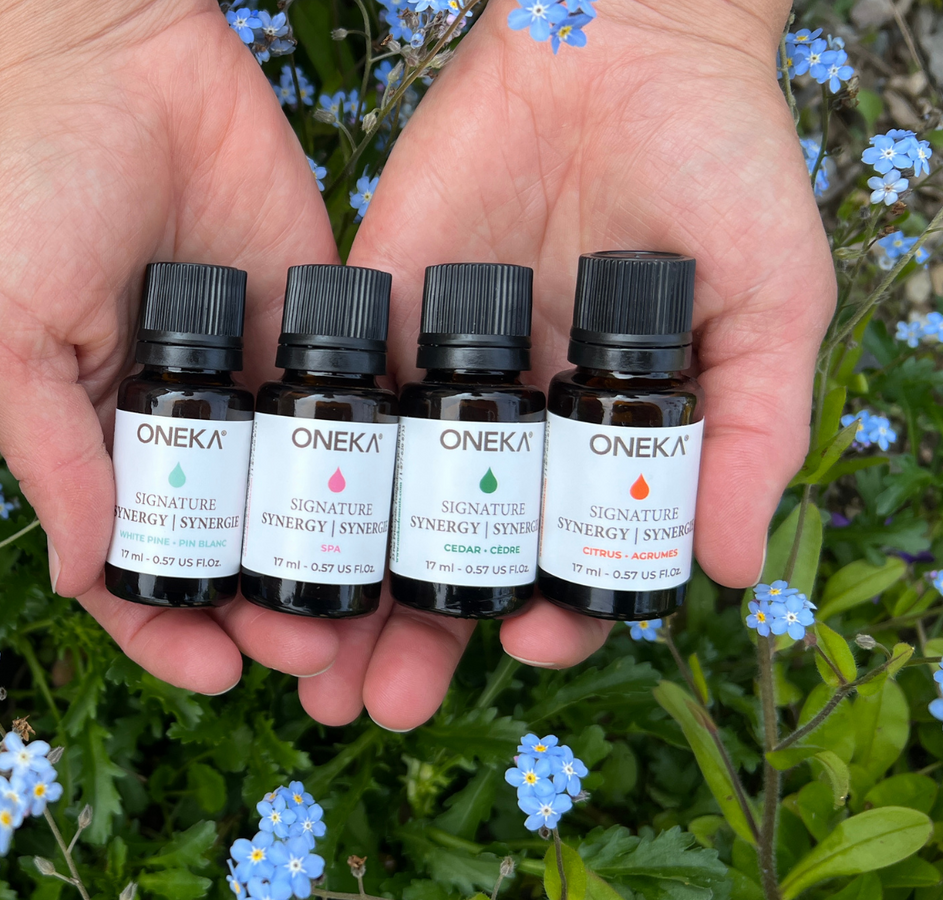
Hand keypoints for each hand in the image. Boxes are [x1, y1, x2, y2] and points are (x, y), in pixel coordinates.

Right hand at [0, 1, 347, 695]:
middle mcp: (177, 422)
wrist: (120, 51)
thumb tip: (77, 574)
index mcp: (94, 433)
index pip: (129, 561)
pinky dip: (379, 472)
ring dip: (332, 568)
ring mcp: (252, 376)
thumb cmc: (32, 186)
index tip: (220, 671)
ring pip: (299, 501)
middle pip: (227, 549)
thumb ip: (49, 450)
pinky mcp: (320, 320)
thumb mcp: (6, 328)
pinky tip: (411, 522)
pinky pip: (355, 410)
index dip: (166, 627)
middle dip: (266, 615)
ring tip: (373, 623)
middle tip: (315, 654)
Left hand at [327, 0, 834, 728]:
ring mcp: (435, 368)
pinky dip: (300, 475)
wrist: (623, 42)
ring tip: (310, 668)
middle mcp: (510, 417)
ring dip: (344, 589)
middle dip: (418, 635)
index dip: (547, 612)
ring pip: (381, 501)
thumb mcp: (770, 300)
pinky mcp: (373, 309)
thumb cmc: (719, 164)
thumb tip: (722, 569)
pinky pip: (329, 401)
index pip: (562, 552)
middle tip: (379, 705)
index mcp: (601, 431)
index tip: (527, 648)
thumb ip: (749, 431)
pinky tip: (267, 541)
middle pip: (454, 549)